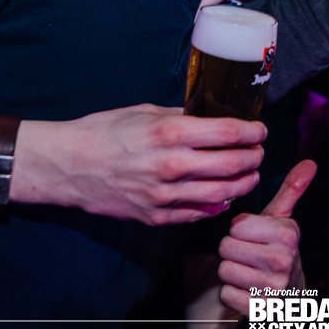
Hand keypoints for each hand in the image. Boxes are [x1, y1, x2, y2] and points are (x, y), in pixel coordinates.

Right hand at [15, 104, 265, 224]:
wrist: (68, 166)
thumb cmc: (104, 132)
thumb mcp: (144, 112)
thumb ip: (181, 116)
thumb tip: (211, 116)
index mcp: (169, 134)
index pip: (228, 134)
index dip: (252, 132)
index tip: (260, 130)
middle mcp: (171, 166)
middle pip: (232, 165)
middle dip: (254, 158)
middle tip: (259, 152)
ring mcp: (164, 195)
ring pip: (221, 194)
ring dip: (243, 184)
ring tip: (249, 175)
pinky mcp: (156, 216)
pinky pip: (198, 214)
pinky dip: (217, 205)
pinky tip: (225, 196)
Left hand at [217, 160, 314, 314]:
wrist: (285, 303)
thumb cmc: (275, 254)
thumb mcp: (282, 222)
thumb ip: (291, 191)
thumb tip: (310, 163)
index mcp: (288, 235)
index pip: (237, 225)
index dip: (240, 231)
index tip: (255, 238)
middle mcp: (284, 261)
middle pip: (227, 247)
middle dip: (233, 252)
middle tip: (250, 257)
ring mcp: (273, 289)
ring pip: (225, 270)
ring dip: (232, 273)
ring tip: (250, 274)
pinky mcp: (261, 311)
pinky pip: (226, 294)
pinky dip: (233, 295)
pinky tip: (248, 293)